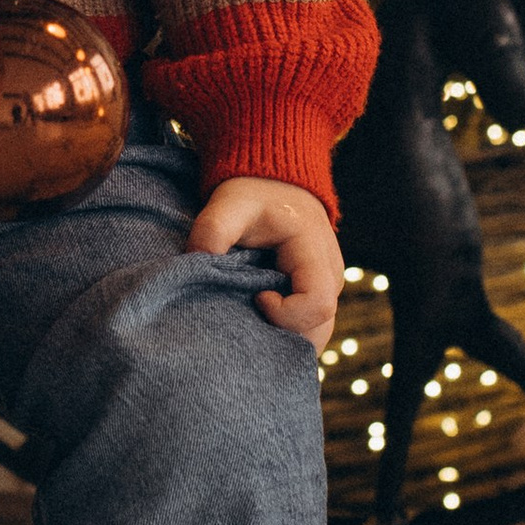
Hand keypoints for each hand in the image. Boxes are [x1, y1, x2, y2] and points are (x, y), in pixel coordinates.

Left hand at [186, 176, 342, 345]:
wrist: (273, 185)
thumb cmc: (253, 195)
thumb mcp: (229, 204)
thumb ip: (212, 231)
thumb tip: (195, 264)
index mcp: (315, 252)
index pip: (317, 303)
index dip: (285, 313)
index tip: (256, 297)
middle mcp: (330, 275)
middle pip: (320, 328)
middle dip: (282, 336)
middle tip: (247, 320)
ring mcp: (327, 287)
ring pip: (317, 334)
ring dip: (284, 338)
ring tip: (251, 325)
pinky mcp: (316, 295)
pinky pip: (309, 328)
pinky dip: (285, 333)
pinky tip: (259, 327)